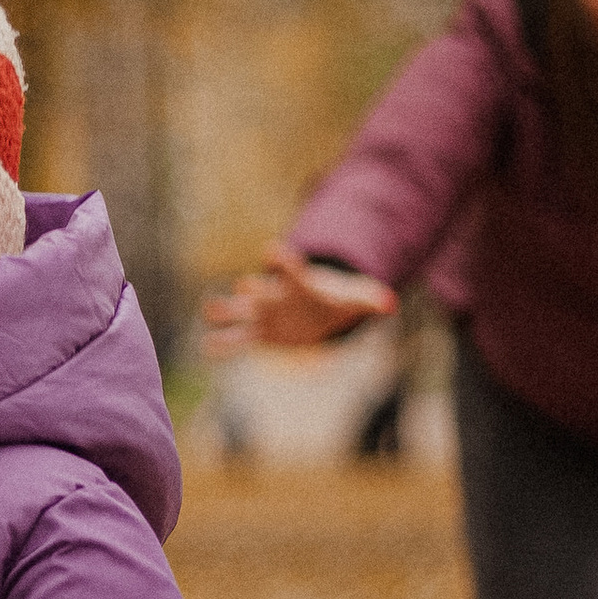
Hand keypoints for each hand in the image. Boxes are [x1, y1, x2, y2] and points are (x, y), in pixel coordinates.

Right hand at [203, 254, 398, 353]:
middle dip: (255, 289)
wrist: (315, 309)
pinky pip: (238, 339)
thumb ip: (369, 299)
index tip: (273, 250)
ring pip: (241, 311)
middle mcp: (276, 296)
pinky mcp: (259, 332)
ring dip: (227, 310)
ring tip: (210, 309)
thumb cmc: (334, 301)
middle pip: (263, 290)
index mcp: (298, 285)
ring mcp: (264, 314)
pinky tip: (207, 348)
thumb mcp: (353, 301)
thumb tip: (389, 304)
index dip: (283, 261)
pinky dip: (224, 343)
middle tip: (245, 285)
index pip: (290, 270)